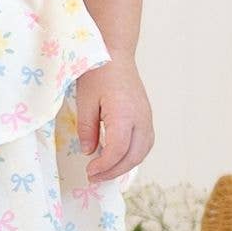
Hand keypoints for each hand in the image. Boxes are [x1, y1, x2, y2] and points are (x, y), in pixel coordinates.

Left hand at [76, 54, 152, 181]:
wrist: (115, 53)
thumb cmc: (97, 72)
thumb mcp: (85, 100)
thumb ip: (87, 128)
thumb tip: (89, 153)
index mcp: (124, 113)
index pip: (118, 150)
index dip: (104, 166)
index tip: (89, 172)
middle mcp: (140, 118)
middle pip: (134, 156)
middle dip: (114, 172)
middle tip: (94, 177)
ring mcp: (147, 117)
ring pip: (142, 152)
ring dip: (125, 166)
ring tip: (104, 172)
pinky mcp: (146, 116)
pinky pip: (145, 143)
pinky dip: (132, 156)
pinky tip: (117, 159)